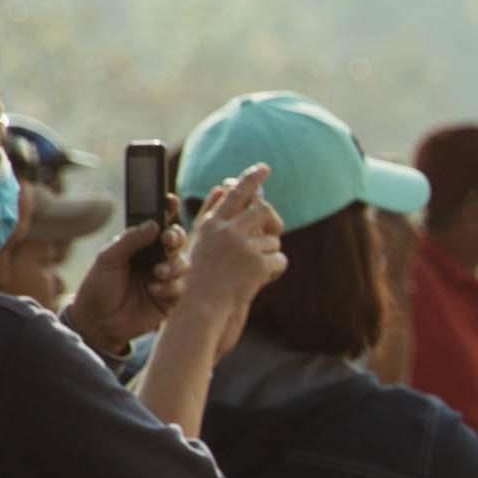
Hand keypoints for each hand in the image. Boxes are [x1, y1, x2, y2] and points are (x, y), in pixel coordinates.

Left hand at [64, 213, 183, 356]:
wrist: (97, 322)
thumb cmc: (98, 287)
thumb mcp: (108, 259)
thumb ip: (131, 240)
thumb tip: (154, 224)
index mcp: (139, 246)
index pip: (158, 224)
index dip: (167, 210)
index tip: (171, 201)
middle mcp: (155, 259)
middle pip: (177, 240)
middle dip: (176, 238)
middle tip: (168, 241)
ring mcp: (164, 278)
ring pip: (184, 264)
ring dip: (174, 266)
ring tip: (158, 273)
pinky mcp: (170, 299)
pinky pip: (181, 288)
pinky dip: (170, 287)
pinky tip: (154, 290)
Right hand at [172, 165, 285, 321]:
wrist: (199, 310)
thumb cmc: (197, 280)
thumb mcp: (199, 243)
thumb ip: (212, 215)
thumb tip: (224, 186)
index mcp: (211, 224)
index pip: (234, 192)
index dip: (250, 178)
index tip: (263, 167)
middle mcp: (226, 230)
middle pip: (262, 209)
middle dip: (272, 219)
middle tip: (274, 227)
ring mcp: (242, 245)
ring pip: (273, 240)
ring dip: (268, 255)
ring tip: (250, 272)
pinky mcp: (256, 263)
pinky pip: (280, 261)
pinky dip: (275, 272)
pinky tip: (259, 281)